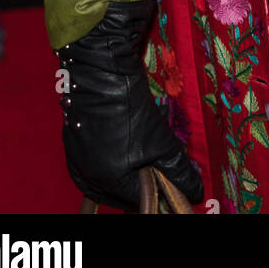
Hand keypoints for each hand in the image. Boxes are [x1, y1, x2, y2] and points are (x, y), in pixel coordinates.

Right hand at [57, 0, 202, 211]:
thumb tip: (195, 190)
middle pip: (121, 191)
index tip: (178, 187)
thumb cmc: (128, 106)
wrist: (101, 67)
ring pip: (109, 175)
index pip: (139, 200)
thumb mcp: (160, 140)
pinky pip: (96, 160)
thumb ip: (177, 169)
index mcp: (104, 181)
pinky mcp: (73, 139)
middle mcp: (84, 175)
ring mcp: (76, 157)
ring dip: (130, 169)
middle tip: (165, 169)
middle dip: (145, 182)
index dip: (162, 194)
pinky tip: (128, 142)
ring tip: (149, 153)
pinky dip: (114, 156)